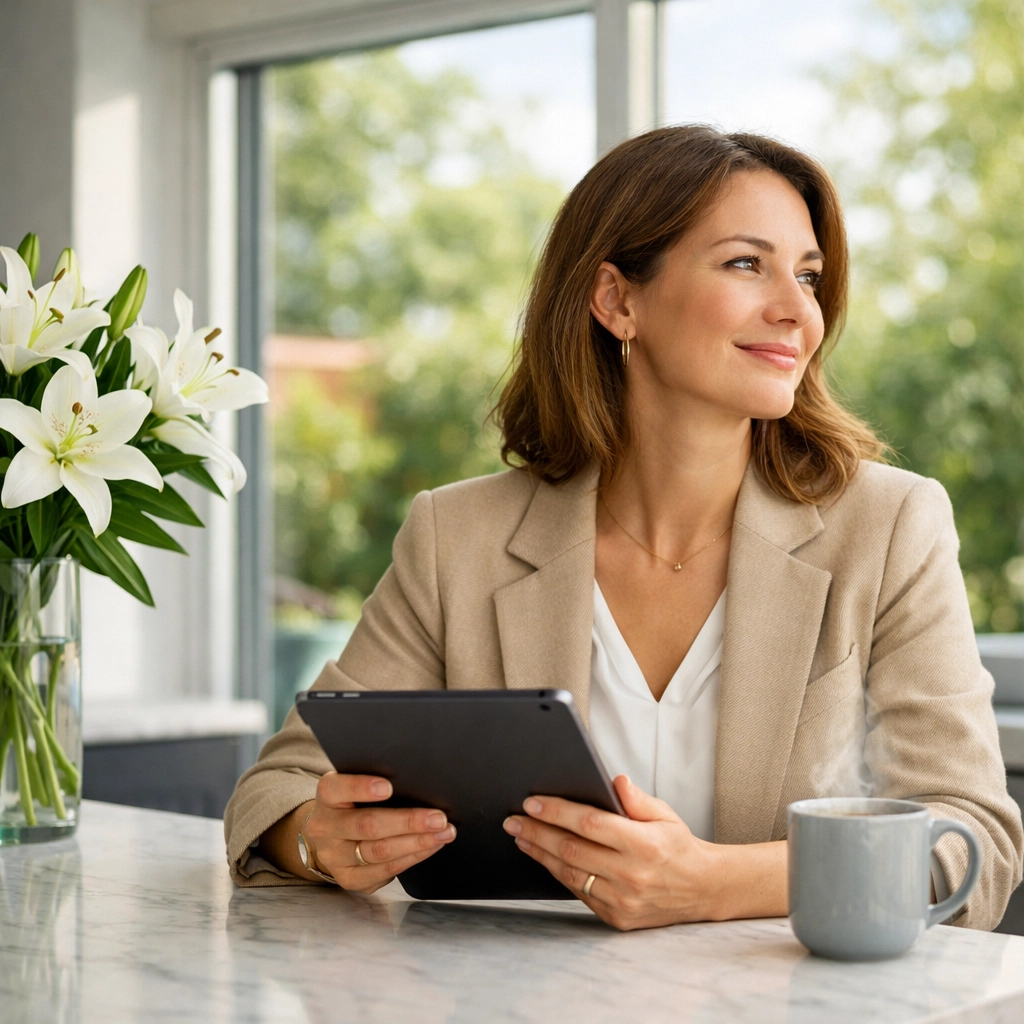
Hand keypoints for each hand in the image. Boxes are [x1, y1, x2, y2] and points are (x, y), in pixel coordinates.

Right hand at [268, 772, 455, 892]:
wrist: (329, 836)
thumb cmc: (352, 803)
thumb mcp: (353, 787)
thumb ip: (373, 781)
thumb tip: (419, 781)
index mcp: (326, 797)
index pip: (336, 789)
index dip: (361, 788)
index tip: (388, 787)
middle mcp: (325, 828)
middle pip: (367, 825)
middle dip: (408, 822)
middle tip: (438, 818)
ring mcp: (335, 857)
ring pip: (379, 852)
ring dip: (417, 843)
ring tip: (443, 833)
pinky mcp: (350, 878)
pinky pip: (384, 871)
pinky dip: (412, 858)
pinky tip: (430, 847)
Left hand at [502, 775, 786, 929]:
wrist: (702, 889)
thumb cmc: (678, 845)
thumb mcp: (665, 814)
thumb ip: (637, 799)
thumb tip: (614, 780)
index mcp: (643, 844)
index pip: (590, 824)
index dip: (557, 812)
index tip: (532, 802)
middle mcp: (632, 875)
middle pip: (572, 850)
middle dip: (537, 832)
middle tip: (513, 820)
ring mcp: (623, 900)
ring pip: (569, 874)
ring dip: (540, 854)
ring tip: (520, 837)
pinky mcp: (617, 918)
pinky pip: (579, 893)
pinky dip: (558, 874)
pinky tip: (544, 858)